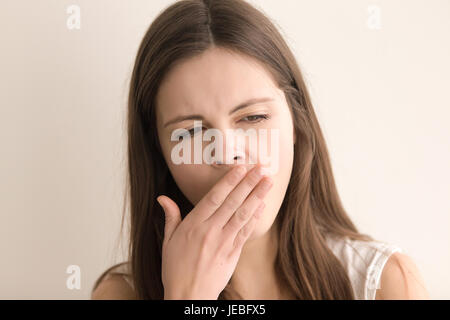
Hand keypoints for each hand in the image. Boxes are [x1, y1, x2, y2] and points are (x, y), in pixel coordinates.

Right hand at [157, 164, 272, 299]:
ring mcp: (224, 242)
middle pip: (233, 202)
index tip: (241, 168)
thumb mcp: (168, 241)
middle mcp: (210, 230)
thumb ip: (171, 217)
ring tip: (268, 181)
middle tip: (261, 167)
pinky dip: (255, 217)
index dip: (229, 181)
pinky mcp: (233, 253)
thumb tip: (162, 198)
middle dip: (249, 183)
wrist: (188, 296)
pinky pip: (246, 231)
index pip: (214, 197)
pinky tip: (262, 205)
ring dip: (257, 195)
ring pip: (243, 214)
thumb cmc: (176, 269)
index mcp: (194, 225)